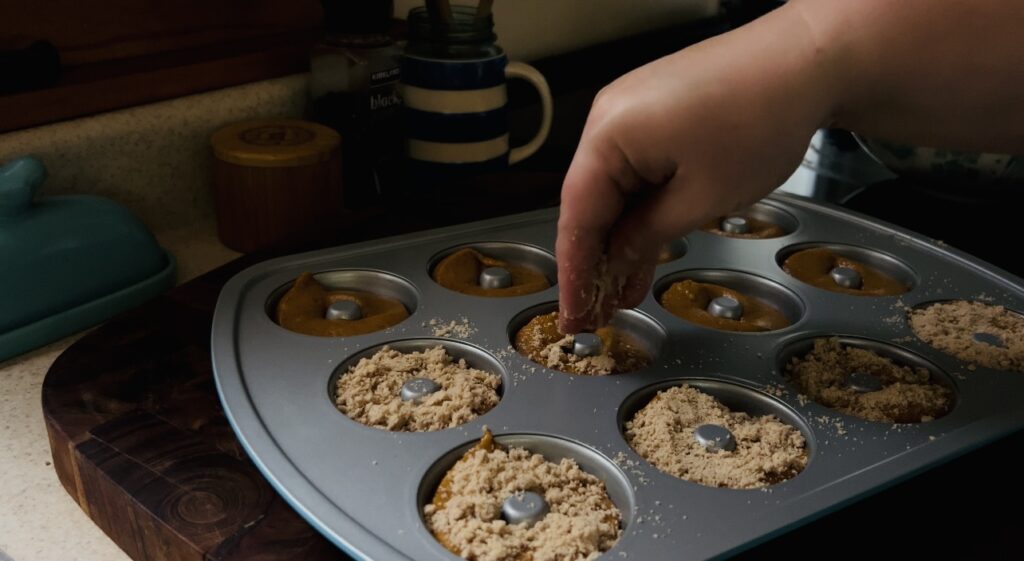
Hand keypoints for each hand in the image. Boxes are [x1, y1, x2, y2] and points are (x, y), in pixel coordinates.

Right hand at [556, 2, 838, 332]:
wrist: (807, 60)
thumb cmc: (759, 122)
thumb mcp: (702, 199)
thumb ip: (647, 235)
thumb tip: (615, 261)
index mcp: (609, 135)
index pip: (578, 217)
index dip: (575, 274)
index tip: (576, 318)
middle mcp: (608, 118)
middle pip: (590, 203)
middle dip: (595, 262)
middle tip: (595, 317)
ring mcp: (630, 112)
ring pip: (614, 190)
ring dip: (619, 240)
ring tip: (620, 296)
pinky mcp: (654, 113)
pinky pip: (635, 170)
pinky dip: (639, 209)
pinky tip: (642, 249)